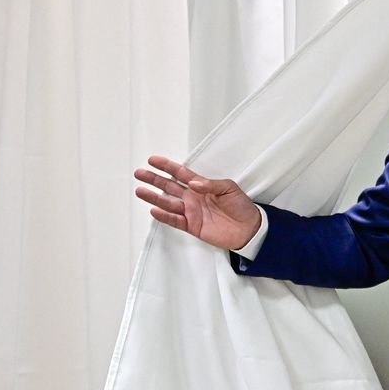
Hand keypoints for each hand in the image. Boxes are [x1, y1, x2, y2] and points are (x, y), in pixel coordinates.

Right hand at [134, 156, 260, 249]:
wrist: (249, 229)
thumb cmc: (241, 206)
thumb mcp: (229, 188)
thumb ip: (210, 185)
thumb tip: (193, 183)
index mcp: (201, 185)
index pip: (180, 173)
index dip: (166, 166)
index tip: (152, 160)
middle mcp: (193, 197)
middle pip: (169, 186)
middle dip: (154, 179)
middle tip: (139, 173)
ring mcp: (191, 212)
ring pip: (168, 203)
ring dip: (154, 197)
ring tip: (140, 191)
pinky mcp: (192, 226)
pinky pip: (175, 220)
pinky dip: (165, 216)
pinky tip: (154, 210)